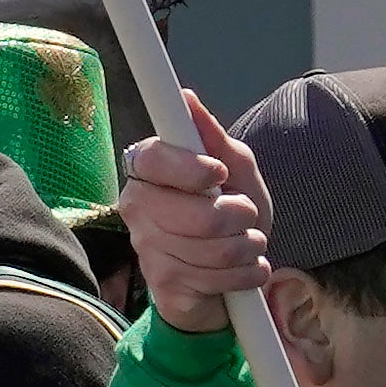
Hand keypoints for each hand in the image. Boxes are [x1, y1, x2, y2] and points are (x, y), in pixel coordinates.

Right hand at [119, 94, 274, 335]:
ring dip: (249, 247)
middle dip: (239, 216)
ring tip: (246, 244)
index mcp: (147, 172)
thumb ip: (214, 139)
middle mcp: (136, 209)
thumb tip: (186, 98)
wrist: (227, 276)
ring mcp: (147, 251)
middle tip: (244, 215)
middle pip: (196, 214)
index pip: (153, 160)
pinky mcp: (164, 288)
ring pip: (215, 249)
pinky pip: (219, 279)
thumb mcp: (235, 172)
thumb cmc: (229, 214)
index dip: (190, 168)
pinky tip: (241, 270)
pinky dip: (247, 274)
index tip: (217, 173)